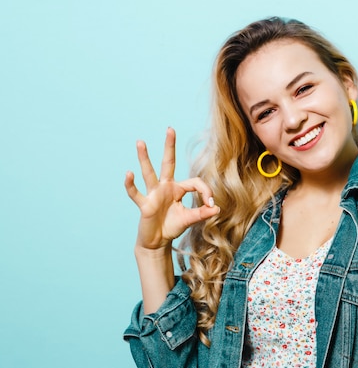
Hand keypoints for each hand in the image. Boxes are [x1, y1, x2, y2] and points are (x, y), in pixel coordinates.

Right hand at [124, 127, 218, 250]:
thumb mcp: (189, 220)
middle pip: (168, 162)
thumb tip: (217, 208)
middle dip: (170, 146)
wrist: (157, 242)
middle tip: (170, 129)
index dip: (206, 191)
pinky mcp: (145, 204)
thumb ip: (202, 213)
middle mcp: (165, 187)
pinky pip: (136, 193)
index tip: (211, 204)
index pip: (195, 182)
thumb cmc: (172, 227)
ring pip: (149, 172)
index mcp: (178, 189)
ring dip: (144, 158)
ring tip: (140, 142)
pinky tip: (129, 173)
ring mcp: (154, 194)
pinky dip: (131, 185)